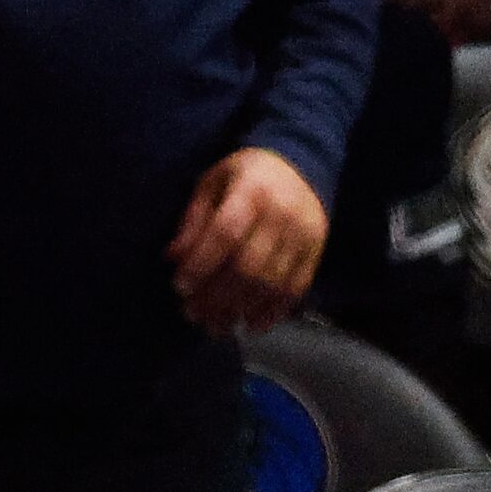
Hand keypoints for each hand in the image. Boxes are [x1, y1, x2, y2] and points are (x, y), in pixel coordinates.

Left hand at [168, 147, 328, 334]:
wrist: (302, 165)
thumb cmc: (246, 175)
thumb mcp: (212, 184)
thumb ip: (194, 220)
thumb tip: (173, 258)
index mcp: (252, 192)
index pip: (226, 234)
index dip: (202, 263)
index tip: (181, 287)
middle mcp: (282, 215)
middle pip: (249, 265)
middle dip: (219, 296)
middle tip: (194, 315)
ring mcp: (304, 236)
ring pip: (273, 282)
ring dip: (243, 310)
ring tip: (218, 326)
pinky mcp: (317, 251)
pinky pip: (297, 287)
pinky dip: (275, 310)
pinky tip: (254, 325)